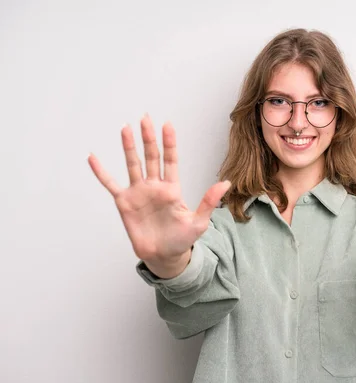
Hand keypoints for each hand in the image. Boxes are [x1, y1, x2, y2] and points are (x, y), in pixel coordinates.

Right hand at [88, 114, 230, 276]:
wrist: (163, 256)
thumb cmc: (182, 240)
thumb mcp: (199, 222)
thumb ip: (209, 201)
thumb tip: (226, 183)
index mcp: (172, 189)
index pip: (170, 160)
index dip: (169, 143)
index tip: (167, 125)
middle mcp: (155, 187)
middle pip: (151, 157)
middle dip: (148, 138)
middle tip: (145, 118)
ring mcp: (139, 193)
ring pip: (133, 164)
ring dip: (129, 147)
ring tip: (126, 128)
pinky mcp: (124, 203)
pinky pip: (111, 184)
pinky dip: (101, 172)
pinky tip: (93, 158)